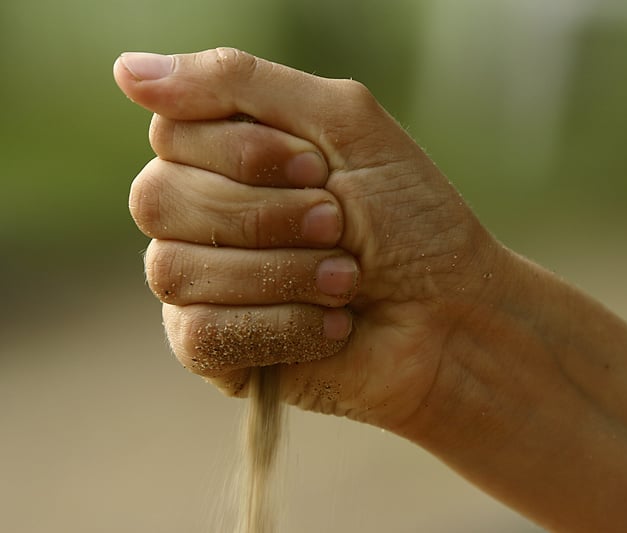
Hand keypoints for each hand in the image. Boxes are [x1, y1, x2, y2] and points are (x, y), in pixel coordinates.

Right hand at [115, 48, 503, 431]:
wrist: (453, 316)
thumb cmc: (411, 219)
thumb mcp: (343, 123)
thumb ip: (242, 84)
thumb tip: (125, 70)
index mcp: (227, 157)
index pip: (171, 134)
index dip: (244, 153)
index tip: (319, 168)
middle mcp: (202, 217)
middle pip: (156, 199)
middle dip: (266, 215)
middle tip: (339, 226)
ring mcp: (203, 285)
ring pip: (174, 271)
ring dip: (281, 273)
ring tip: (347, 281)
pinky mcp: (216, 351)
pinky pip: (200, 335)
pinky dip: (280, 328)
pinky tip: (331, 327)